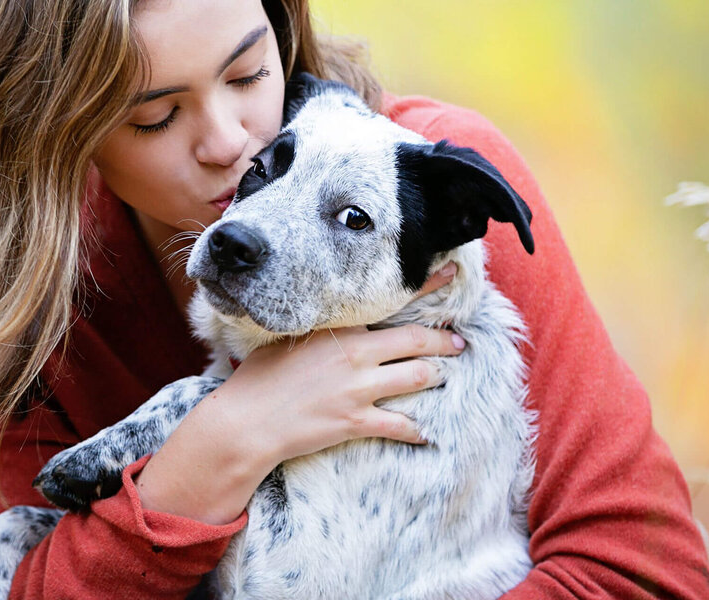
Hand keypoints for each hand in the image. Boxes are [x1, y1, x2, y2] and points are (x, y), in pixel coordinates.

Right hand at [225, 261, 462, 463]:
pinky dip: (417, 430)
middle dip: (445, 342)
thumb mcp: (291, 338)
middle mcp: (356, 355)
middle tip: (460, 343)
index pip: (392, 301)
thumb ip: (324, 330)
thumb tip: (341, 323)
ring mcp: (359, 389)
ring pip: (417, 377)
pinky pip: (401, 425)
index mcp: (341, 329)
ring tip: (443, 378)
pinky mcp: (356, 421)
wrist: (248, 420)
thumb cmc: (260, 377)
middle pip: (416, 342)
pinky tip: (426, 434)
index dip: (428, 287)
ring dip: (436, 377)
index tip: (452, 274)